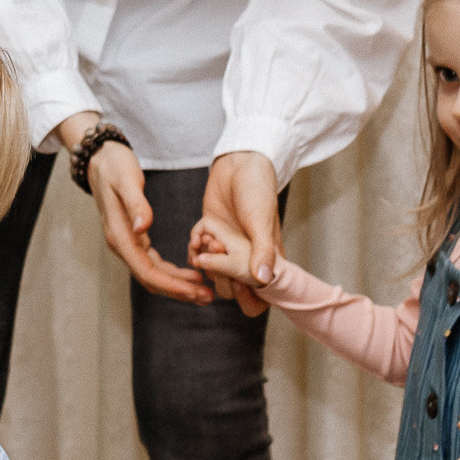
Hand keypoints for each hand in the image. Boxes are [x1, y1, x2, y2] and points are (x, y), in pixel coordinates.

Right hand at [61, 115, 210, 304]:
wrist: (99, 158)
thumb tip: (143, 228)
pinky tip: (190, 273)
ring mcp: (126, 242)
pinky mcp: (133, 238)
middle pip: (150, 279)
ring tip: (203, 290)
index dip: (172, 284)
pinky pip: (153, 263)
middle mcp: (121, 244)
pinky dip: (172, 272)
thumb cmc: (113, 166)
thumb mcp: (127, 180)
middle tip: (207, 297)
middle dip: (178, 291)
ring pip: (152, 274)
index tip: (195, 290)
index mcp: (120, 235)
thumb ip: (136, 204)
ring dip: (177, 285)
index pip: (147, 271)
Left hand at [201, 152, 280, 316]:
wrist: (240, 162)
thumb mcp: (261, 220)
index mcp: (265, 258)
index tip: (237, 281)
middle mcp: (245, 256)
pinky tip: (199, 232)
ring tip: (210, 238)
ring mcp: (225, 245)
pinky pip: (197, 250)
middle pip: (228, 286)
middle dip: (219, 273)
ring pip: (209, 269)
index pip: (258, 295)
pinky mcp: (209, 231)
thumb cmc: (257, 190)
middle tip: (218, 247)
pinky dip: (194, 245)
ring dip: (205, 259)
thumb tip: (264, 279)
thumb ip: (262, 250)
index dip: (246, 296)